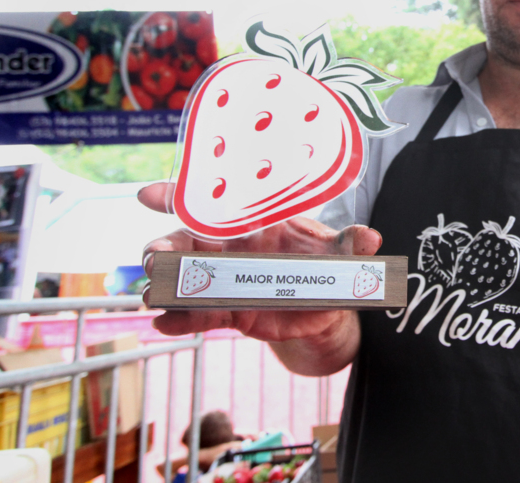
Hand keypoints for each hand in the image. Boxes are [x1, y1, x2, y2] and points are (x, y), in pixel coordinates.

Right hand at [138, 182, 381, 343]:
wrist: (325, 309)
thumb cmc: (325, 264)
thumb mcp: (338, 252)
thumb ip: (349, 243)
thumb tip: (371, 237)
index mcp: (250, 223)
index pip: (208, 203)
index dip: (176, 196)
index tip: (147, 194)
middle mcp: (228, 249)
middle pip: (182, 243)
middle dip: (161, 249)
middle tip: (154, 259)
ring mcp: (223, 281)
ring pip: (181, 279)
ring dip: (164, 285)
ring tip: (155, 294)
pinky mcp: (226, 313)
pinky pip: (196, 316)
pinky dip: (178, 321)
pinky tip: (165, 324)